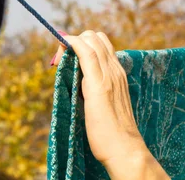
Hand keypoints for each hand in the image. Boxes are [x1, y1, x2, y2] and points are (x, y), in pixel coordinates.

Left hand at [52, 31, 168, 179]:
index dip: (82, 43)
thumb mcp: (106, 102)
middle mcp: (115, 70)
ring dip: (71, 41)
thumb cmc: (112, 131)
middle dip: (75, 40)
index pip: (101, 44)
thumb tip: (79, 83)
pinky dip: (73, 44)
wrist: (124, 147)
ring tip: (60, 57)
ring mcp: (108, 75)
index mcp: (118, 73)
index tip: (66, 55)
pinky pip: (86, 53)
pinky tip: (64, 46)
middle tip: (61, 57)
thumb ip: (96, 89)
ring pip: (91, 40)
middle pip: (95, 37)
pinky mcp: (98, 84)